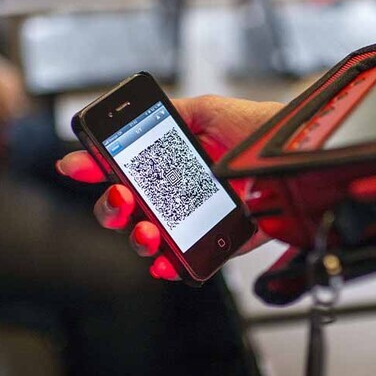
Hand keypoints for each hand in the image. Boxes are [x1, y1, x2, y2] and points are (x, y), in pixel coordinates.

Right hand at [56, 95, 282, 279]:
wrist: (301, 158)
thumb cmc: (260, 131)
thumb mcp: (212, 109)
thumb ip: (175, 111)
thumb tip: (139, 114)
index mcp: (168, 158)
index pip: (121, 164)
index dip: (93, 165)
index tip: (75, 164)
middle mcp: (175, 190)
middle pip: (124, 207)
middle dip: (111, 207)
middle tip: (122, 199)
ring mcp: (192, 219)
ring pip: (148, 237)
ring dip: (137, 237)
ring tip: (147, 231)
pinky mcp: (215, 243)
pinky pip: (183, 262)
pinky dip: (168, 266)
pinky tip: (165, 261)